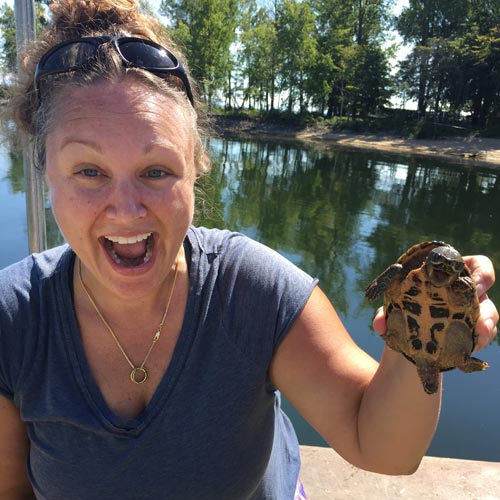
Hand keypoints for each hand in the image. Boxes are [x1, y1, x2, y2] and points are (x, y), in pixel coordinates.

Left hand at [372, 254, 497, 351]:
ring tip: (476, 338)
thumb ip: (385, 312)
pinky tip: (469, 349)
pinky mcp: (472, 331)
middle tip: (478, 322)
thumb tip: (380, 324)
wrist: (408, 333)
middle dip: (486, 308)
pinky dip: (476, 343)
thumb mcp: (393, 307)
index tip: (474, 285)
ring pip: (489, 317)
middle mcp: (467, 290)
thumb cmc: (403, 307)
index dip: (482, 272)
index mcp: (451, 273)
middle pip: (487, 295)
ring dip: (485, 328)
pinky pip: (482, 336)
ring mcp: (473, 310)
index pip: (478, 265)